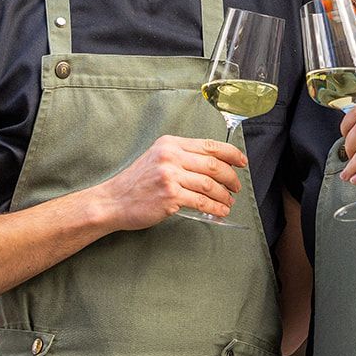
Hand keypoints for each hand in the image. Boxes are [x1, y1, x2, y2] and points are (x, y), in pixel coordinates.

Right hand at [93, 135, 246, 230]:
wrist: (113, 201)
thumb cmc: (136, 182)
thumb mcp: (157, 158)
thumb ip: (182, 157)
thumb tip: (214, 164)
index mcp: (170, 144)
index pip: (209, 145)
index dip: (231, 153)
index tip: (242, 161)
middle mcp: (170, 156)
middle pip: (213, 164)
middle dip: (231, 177)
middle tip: (236, 187)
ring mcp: (170, 176)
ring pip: (209, 184)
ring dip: (224, 195)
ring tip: (228, 202)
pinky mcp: (170, 196)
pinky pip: (201, 201)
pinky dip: (215, 207)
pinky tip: (219, 211)